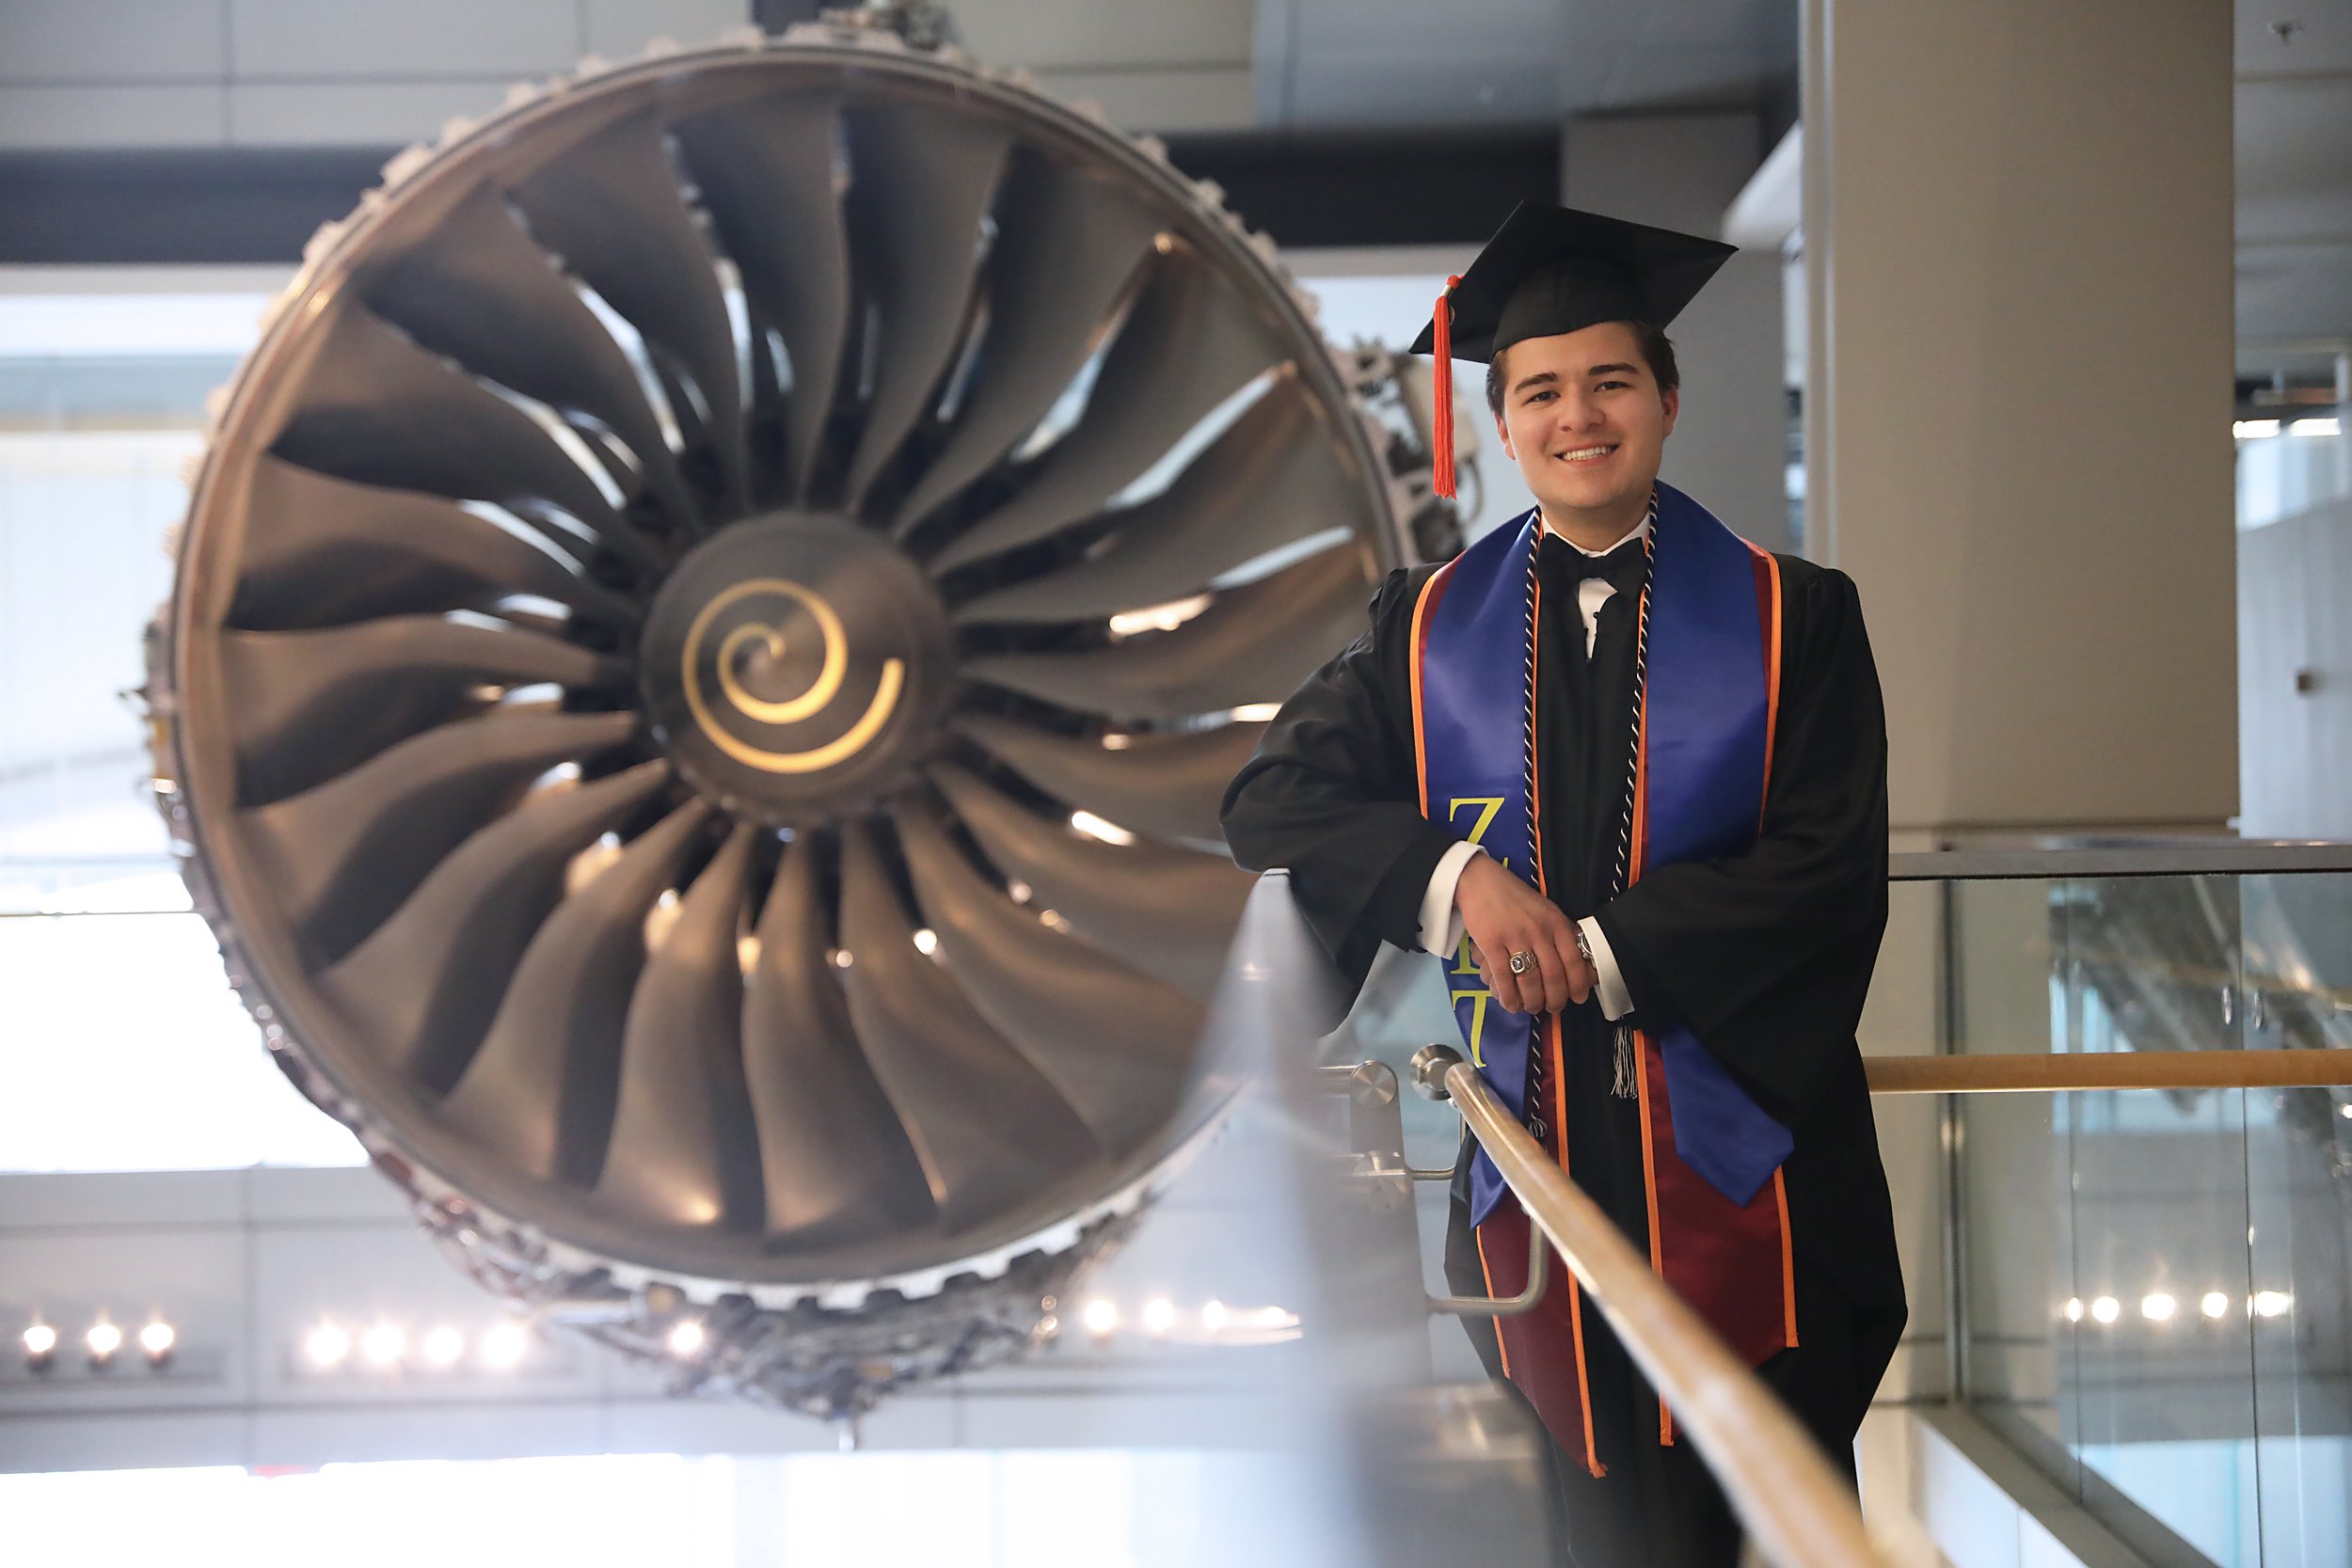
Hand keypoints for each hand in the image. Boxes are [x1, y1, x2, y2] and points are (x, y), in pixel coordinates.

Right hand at [1453, 854, 1594, 1015]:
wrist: (1481, 881)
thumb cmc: (1515, 898)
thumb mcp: (1546, 910)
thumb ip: (1560, 934)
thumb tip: (1577, 963)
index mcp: (1556, 922)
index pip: (1573, 960)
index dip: (1577, 984)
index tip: (1577, 998)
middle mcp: (1539, 931)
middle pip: (1553, 975)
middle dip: (1555, 999)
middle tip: (1553, 1008)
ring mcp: (1515, 937)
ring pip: (1530, 980)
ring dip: (1533, 1001)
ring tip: (1532, 1008)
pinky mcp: (1491, 943)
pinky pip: (1504, 977)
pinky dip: (1509, 996)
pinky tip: (1511, 1004)